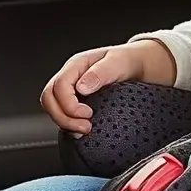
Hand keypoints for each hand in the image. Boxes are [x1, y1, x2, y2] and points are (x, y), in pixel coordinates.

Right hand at [40, 40, 175, 133]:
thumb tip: (81, 87)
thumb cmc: (128, 60)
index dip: (69, 104)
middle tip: (85, 127)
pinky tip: (83, 130)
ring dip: (65, 123)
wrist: (140, 66)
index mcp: (77, 65)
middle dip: (63, 117)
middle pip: (49, 99)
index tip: (88, 114)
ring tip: (85, 130)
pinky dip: (70, 124)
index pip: (58, 86)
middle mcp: (71, 78)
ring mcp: (72, 91)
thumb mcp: (119, 62)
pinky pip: (64, 114)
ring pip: (54, 109)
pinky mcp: (77, 102)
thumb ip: (101, 72)